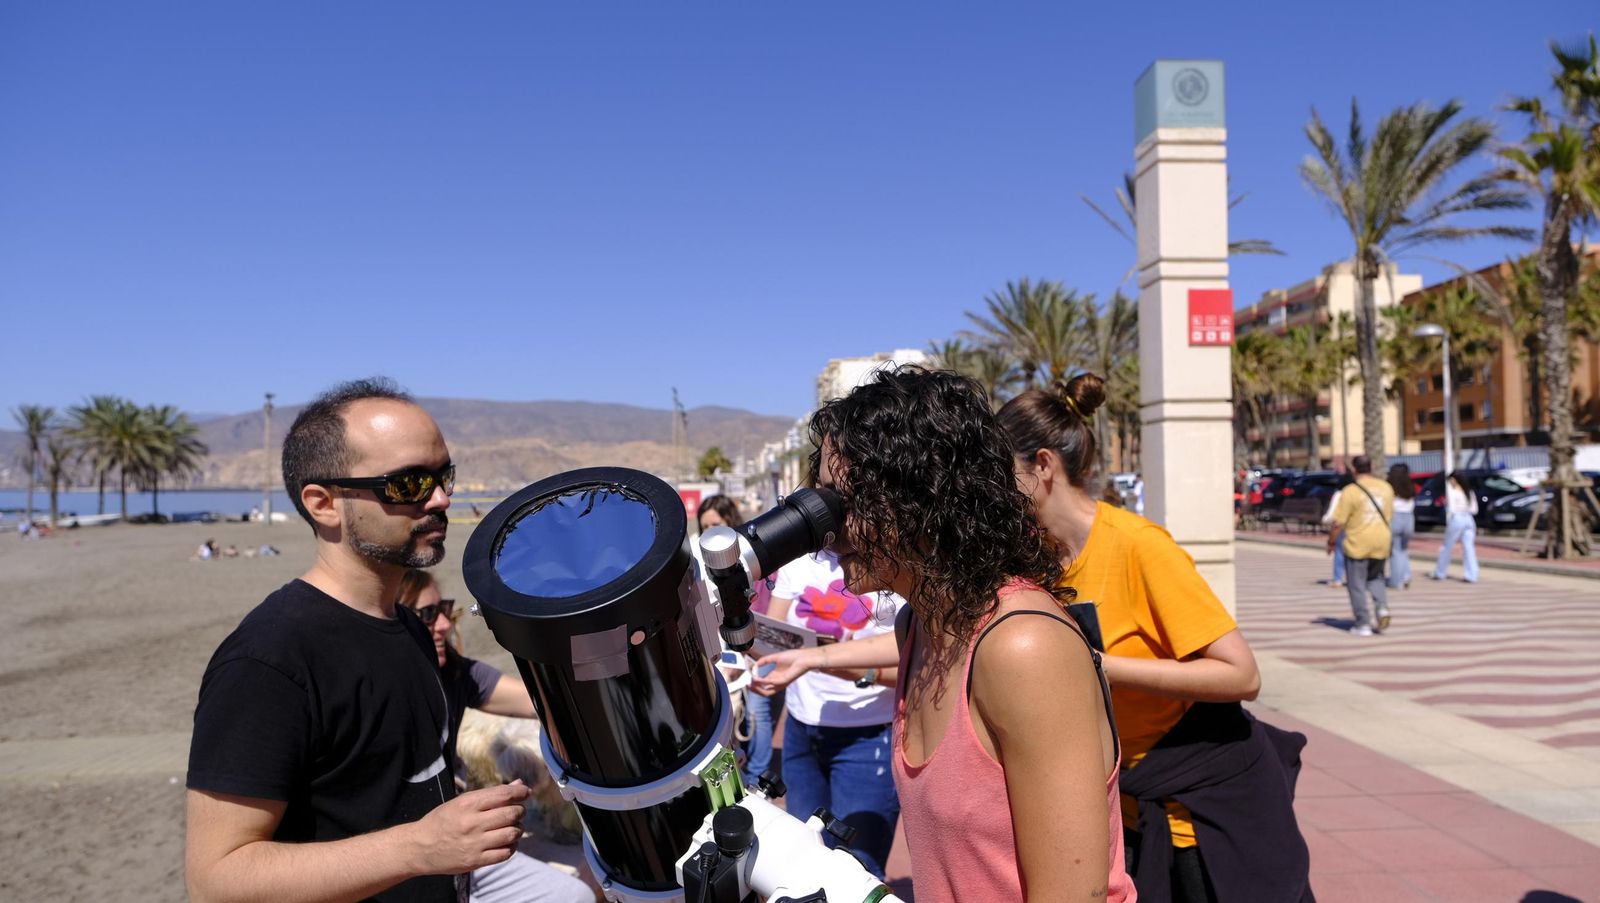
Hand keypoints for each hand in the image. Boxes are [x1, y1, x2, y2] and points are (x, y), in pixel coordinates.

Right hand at [409, 781, 530, 874]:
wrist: (419, 847)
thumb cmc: (442, 821)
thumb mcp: (461, 802)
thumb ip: (491, 794)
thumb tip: (519, 785)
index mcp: (467, 804)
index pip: (504, 795)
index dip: (520, 793)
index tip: (526, 792)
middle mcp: (472, 823)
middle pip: (511, 814)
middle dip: (520, 811)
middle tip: (517, 812)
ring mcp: (474, 844)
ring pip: (512, 834)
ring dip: (517, 829)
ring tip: (512, 827)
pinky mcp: (475, 861)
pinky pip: (505, 853)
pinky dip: (511, 846)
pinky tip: (506, 842)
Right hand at [751, 648, 819, 694]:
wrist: (803, 657)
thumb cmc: (793, 657)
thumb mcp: (775, 658)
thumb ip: (764, 660)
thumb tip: (755, 664)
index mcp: (775, 677)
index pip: (763, 684)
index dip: (755, 683)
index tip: (749, 678)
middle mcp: (777, 682)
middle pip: (764, 691)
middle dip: (755, 690)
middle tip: (748, 685)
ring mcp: (781, 683)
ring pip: (767, 692)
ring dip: (758, 689)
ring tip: (751, 683)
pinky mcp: (784, 681)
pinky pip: (771, 683)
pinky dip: (763, 682)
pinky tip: (757, 678)